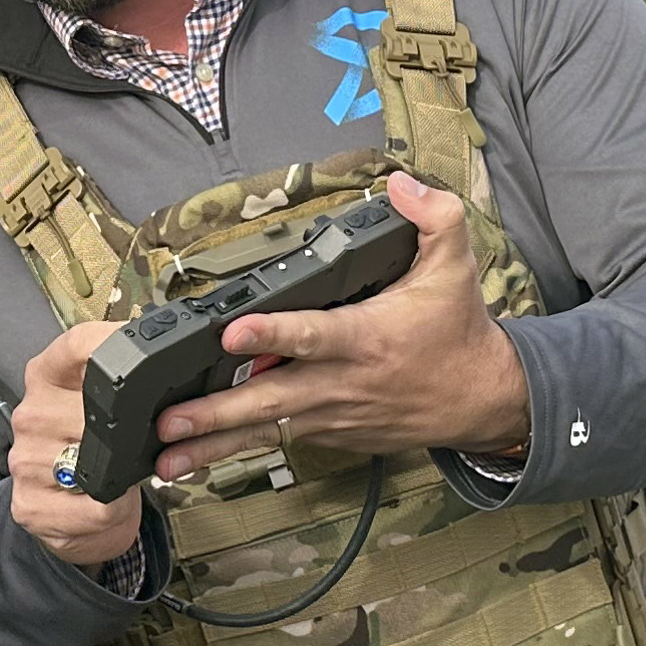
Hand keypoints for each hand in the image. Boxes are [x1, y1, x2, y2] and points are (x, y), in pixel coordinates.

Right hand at [7, 324, 146, 564]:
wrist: (82, 516)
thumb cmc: (101, 455)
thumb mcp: (117, 407)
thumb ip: (138, 379)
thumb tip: (181, 363)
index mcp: (48, 376)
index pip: (79, 344)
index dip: (115, 346)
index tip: (147, 359)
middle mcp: (31, 413)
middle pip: (94, 412)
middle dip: (126, 437)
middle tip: (133, 448)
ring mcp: (24, 458)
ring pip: (93, 466)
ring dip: (120, 481)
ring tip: (116, 481)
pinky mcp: (28, 503)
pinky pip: (90, 508)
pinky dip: (111, 513)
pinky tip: (106, 507)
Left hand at [147, 175, 527, 475]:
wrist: (482, 399)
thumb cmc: (457, 332)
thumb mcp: (456, 266)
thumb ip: (433, 216)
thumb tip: (400, 183)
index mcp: (364, 337)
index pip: (312, 334)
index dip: (272, 335)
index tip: (232, 333)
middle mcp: (341, 383)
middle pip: (271, 398)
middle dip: (218, 412)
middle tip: (170, 420)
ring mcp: (331, 415)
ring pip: (265, 431)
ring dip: (214, 445)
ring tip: (164, 458)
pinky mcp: (327, 433)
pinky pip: (276, 443)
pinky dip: (235, 453)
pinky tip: (192, 462)